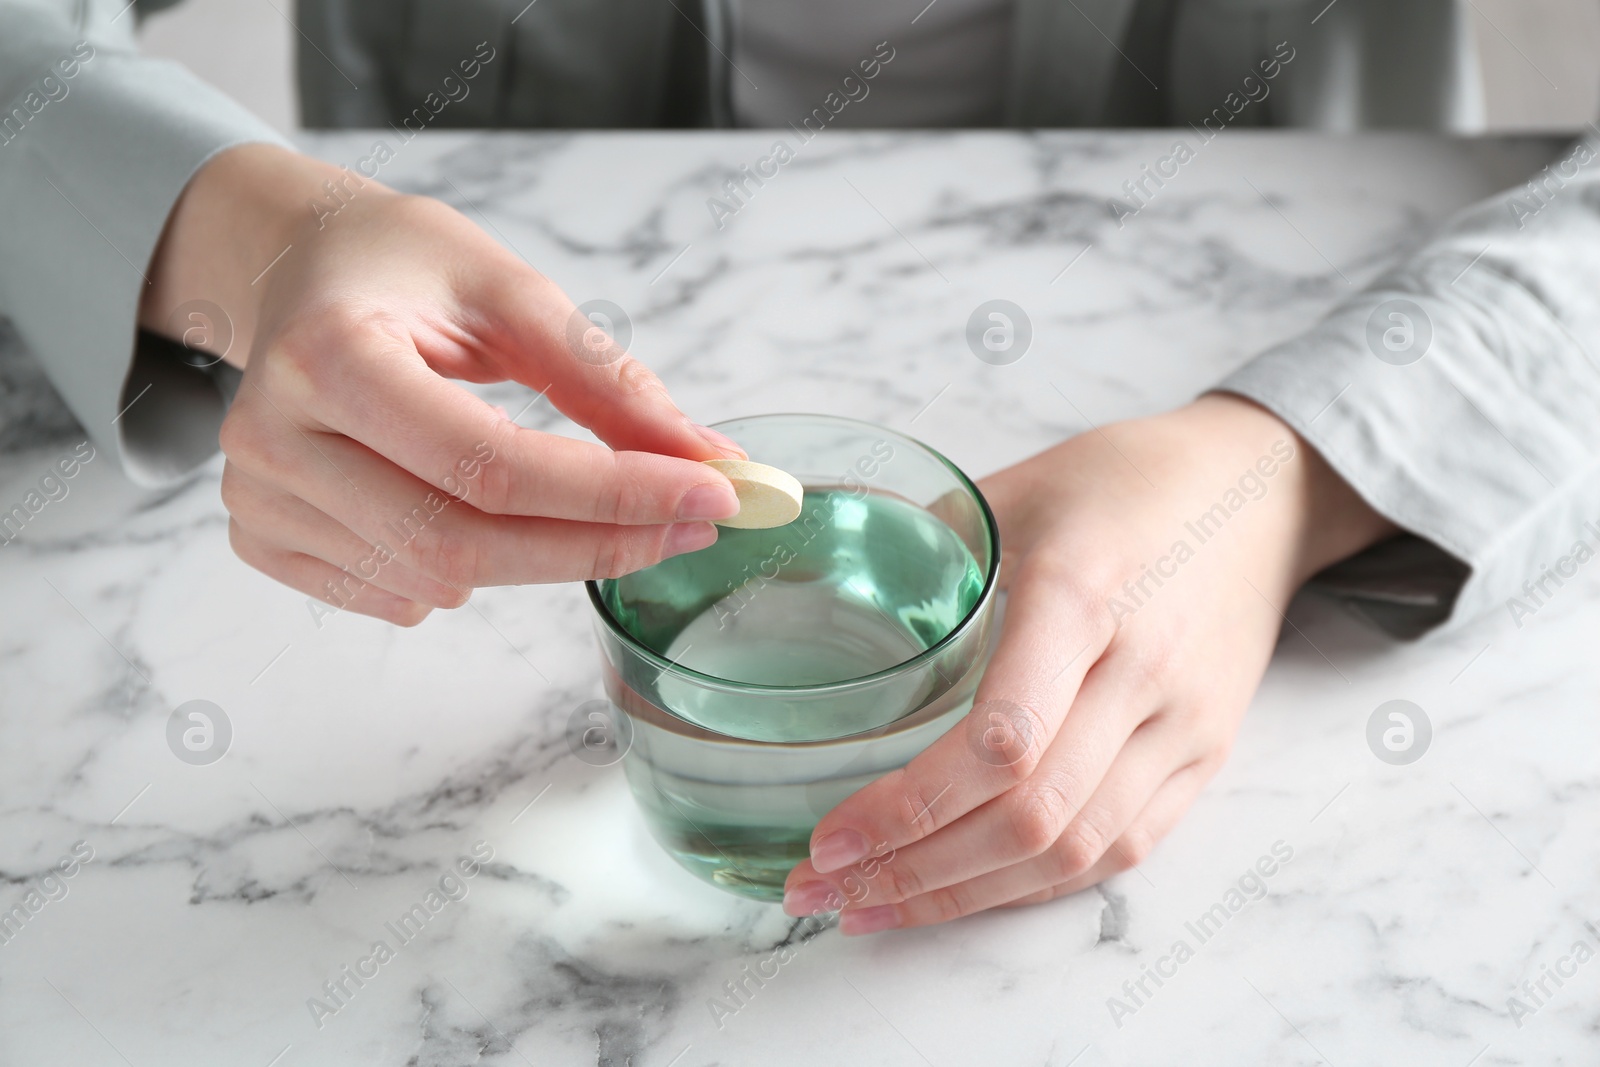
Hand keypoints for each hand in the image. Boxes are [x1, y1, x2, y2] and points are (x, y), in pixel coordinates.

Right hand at [141, 144, 742, 623]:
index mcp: (329, 353)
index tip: (712, 495)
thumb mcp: (509, 292)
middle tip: (688, 525)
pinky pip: (389, 596)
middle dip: (594, 546)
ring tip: (569, 501)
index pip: (490, 465)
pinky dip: (459, 575)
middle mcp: (274, 434)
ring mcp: (258, 494)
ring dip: (534, 558)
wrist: (295, 266)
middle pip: (460, 544)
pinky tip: (479, 519)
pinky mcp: (259, 534)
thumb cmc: (401, 266)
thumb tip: (705, 459)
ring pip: (431, 580)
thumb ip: (605, 380)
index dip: (613, 495)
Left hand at [782, 394, 1395, 930]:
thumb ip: (925, 545)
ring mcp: (1183, 725)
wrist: (1262, 492)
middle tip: (821, 888)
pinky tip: (960, 890)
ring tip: (872, 907)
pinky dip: (1033, 885)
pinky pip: (1120, 849)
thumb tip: (818, 589)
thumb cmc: (1126, 480)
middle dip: (914, 871)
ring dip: (963, 896)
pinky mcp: (1204, 757)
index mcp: (1083, 593)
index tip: (831, 837)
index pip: (1002, 739)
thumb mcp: (1017, 485)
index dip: (910, 807)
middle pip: (1030, 816)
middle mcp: (1142, 671)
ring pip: (1074, 851)